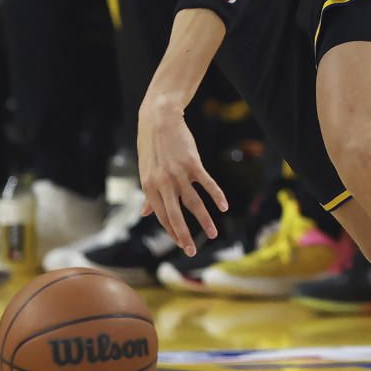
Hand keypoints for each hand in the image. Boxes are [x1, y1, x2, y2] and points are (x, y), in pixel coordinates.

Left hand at [137, 95, 227, 253]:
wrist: (159, 119)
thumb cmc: (151, 146)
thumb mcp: (145, 171)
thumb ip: (149, 194)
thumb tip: (146, 213)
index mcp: (150, 187)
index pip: (162, 216)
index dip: (172, 231)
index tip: (181, 243)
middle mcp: (163, 183)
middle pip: (175, 215)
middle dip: (184, 235)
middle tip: (190, 252)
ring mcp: (179, 174)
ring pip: (194, 203)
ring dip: (204, 220)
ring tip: (213, 234)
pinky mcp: (193, 164)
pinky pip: (207, 184)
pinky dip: (217, 196)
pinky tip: (224, 207)